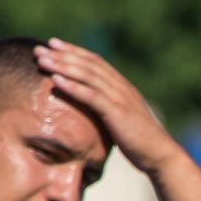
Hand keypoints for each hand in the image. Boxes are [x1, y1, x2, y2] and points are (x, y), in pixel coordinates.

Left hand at [34, 39, 183, 176]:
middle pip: (88, 64)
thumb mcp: (124, 120)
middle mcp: (121, 87)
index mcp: (123, 87)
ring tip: (42, 59)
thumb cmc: (141, 143)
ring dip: (62, 66)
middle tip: (40, 47)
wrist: (161, 155)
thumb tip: (95, 110)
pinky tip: (55, 79)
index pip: (96, 62)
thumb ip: (111, 110)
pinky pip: (91, 95)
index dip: (74, 51)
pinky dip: (72, 86)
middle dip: (63, 54)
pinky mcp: (117, 112)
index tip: (54, 45)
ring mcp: (120, 98)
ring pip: (87, 75)